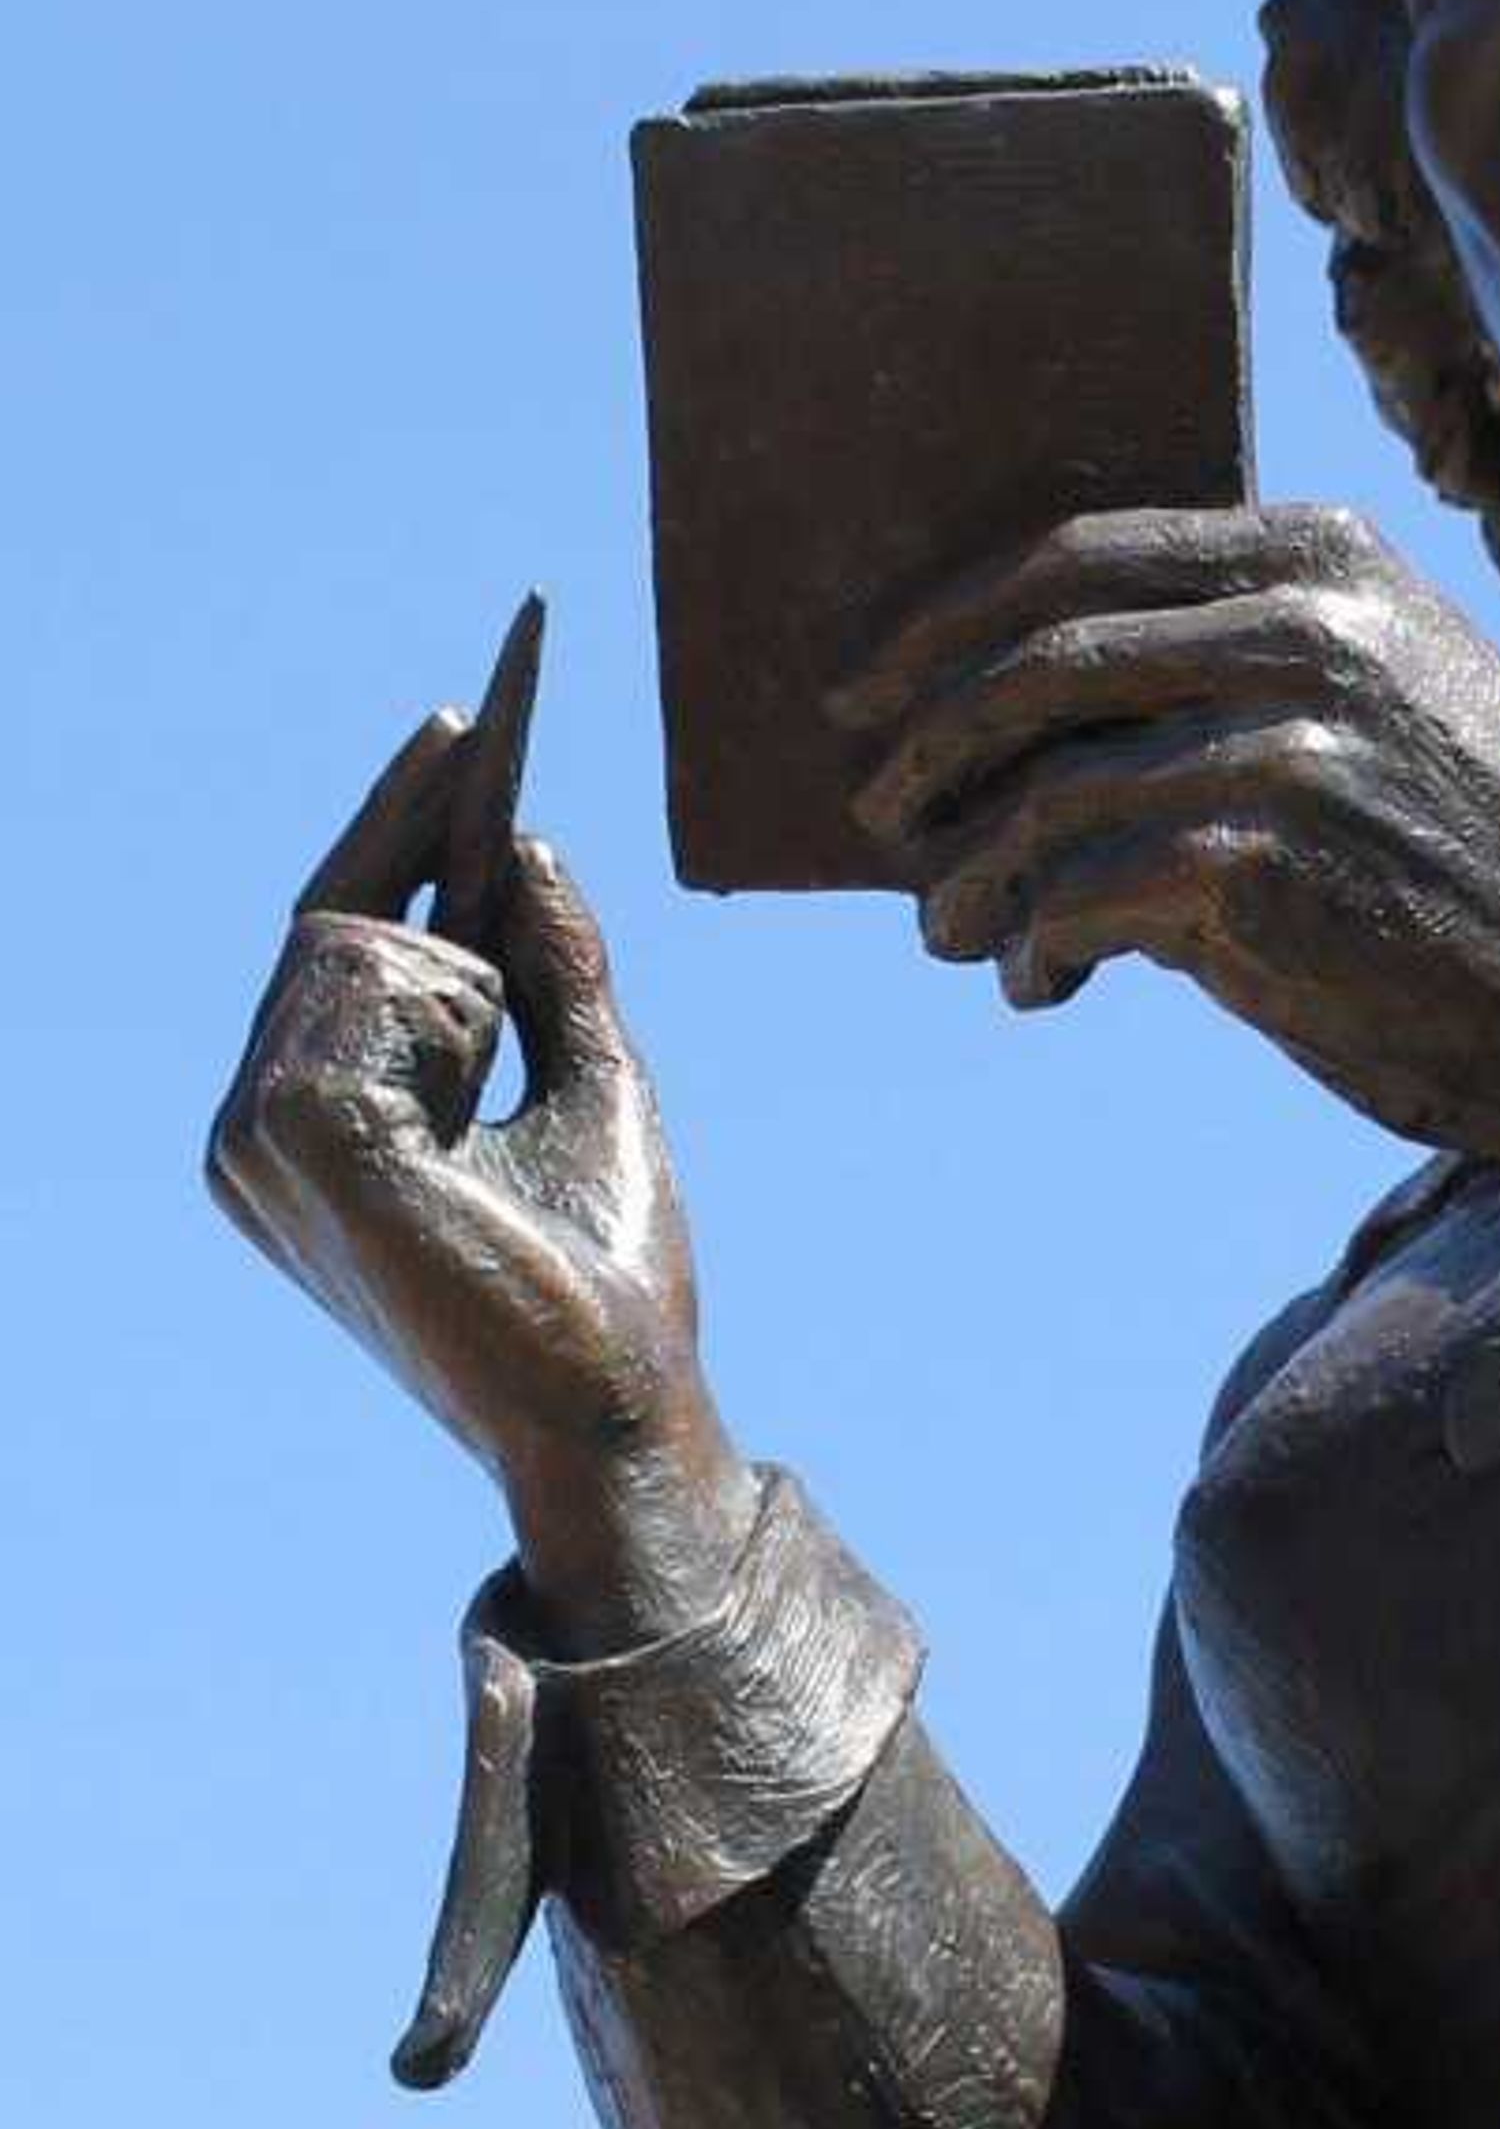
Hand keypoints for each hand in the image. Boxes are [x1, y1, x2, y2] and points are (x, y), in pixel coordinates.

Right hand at [204, 718, 755, 1645]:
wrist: (615, 1409)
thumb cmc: (604, 1282)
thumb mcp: (594, 1084)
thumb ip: (558, 968)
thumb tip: (530, 841)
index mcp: (313, 1123)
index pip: (343, 940)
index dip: (401, 822)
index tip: (467, 718)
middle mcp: (256, 1127)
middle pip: (342, 920)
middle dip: (440, 858)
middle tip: (502, 776)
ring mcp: (255, 1134)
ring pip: (362, 941)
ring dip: (467, 989)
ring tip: (491, 1118)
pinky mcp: (293, 1133)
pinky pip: (377, 980)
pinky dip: (454, 1021)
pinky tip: (464, 1121)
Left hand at [837, 504, 1499, 1265]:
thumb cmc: (1498, 877)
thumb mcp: (1401, 709)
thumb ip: (1255, 673)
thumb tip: (1038, 725)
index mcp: (1329, 557)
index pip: (1083, 555)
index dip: (953, 622)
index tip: (878, 685)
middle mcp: (1307, 621)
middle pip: (1037, 656)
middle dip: (930, 737)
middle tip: (880, 809)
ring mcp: (1285, 736)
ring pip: (1042, 790)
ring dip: (968, 870)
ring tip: (948, 926)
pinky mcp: (1263, 859)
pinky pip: (1079, 894)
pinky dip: (1033, 943)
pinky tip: (1038, 981)